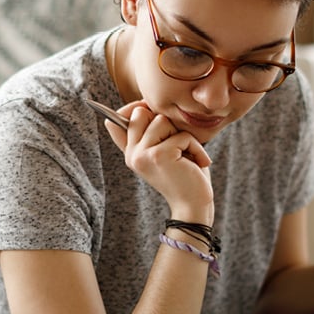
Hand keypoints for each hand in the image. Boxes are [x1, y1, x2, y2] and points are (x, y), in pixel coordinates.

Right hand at [103, 101, 213, 221]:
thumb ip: (150, 133)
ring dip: (183, 136)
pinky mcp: (158, 156)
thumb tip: (138, 107)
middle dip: (165, 122)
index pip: (116, 121)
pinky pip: (181, 135)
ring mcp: (142, 155)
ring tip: (187, 155)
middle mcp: (131, 154)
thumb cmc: (184, 175)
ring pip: (161, 120)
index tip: (149, 110)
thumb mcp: (164, 152)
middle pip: (141, 112)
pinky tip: (197, 163)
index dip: (135, 109)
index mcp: (130, 153)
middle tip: (177, 144)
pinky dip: (195, 147)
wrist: (193, 205)